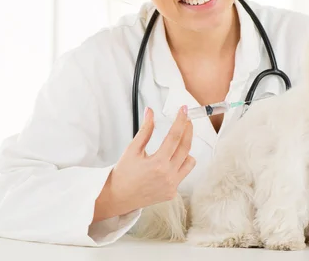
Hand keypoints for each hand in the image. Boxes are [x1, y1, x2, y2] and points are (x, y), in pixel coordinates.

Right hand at [94, 105, 195, 220]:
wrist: (118, 197)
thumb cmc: (123, 174)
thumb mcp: (132, 149)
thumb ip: (145, 130)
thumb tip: (150, 112)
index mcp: (158, 163)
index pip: (175, 136)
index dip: (181, 121)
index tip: (184, 110)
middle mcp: (168, 175)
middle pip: (186, 147)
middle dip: (188, 130)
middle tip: (186, 120)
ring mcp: (172, 185)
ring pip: (190, 162)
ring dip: (186, 150)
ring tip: (176, 144)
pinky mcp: (172, 193)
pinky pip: (183, 174)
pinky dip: (179, 165)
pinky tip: (169, 161)